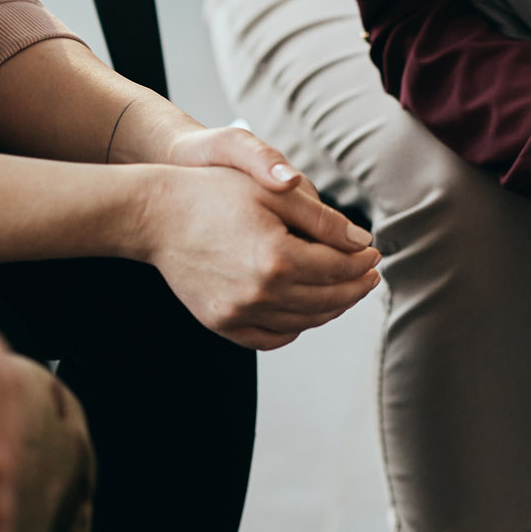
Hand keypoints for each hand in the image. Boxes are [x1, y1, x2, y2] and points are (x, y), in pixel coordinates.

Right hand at [137, 163, 380, 349]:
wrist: (156, 215)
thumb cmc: (215, 194)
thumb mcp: (274, 193)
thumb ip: (324, 221)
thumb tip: (362, 243)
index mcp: (277, 257)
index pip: (338, 267)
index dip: (362, 261)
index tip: (374, 252)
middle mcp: (259, 292)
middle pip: (327, 299)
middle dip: (355, 287)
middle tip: (370, 274)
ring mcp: (237, 313)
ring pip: (303, 321)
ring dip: (332, 308)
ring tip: (345, 290)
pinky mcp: (221, 322)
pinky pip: (270, 337)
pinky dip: (296, 327)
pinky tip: (307, 310)